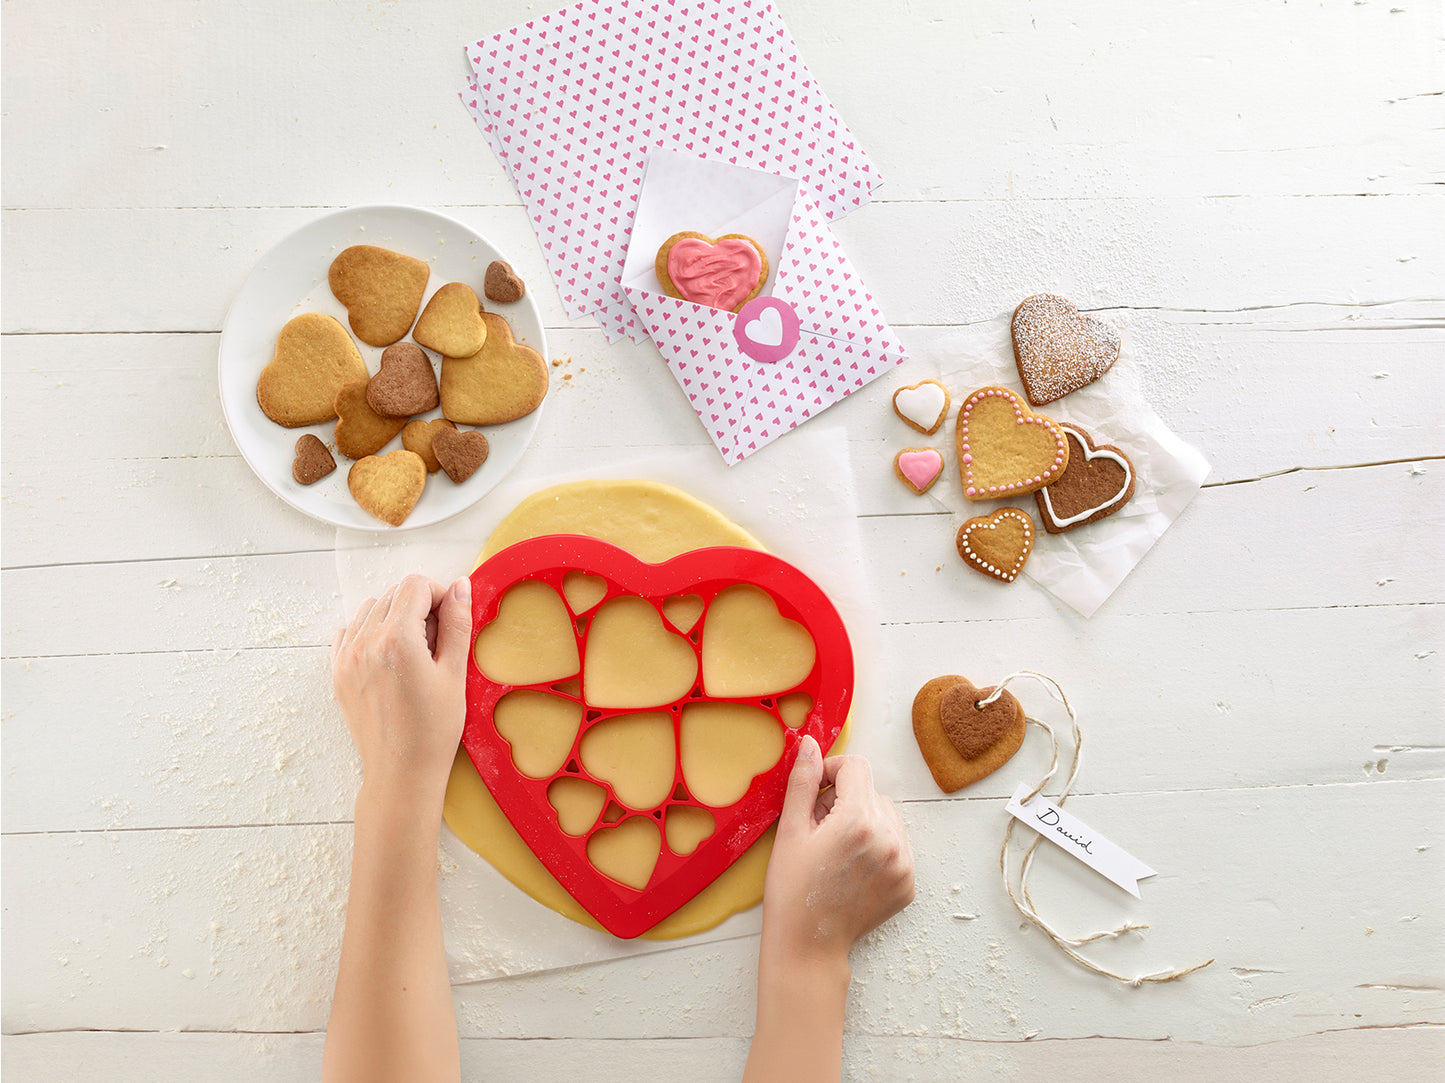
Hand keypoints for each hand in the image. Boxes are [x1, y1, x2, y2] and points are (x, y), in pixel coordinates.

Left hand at [331, 574, 471, 805]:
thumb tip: (460, 586)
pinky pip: (349, 632)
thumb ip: (457, 624)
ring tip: (413, 651)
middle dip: (418, 606)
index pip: (415, 586)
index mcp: (396, 639)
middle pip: (393, 594)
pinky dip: (369, 633)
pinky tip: (388, 657)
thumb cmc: (433, 729)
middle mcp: (365, 642)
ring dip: (393, 617)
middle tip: (435, 642)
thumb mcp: (454, 674)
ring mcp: (346, 658)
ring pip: (370, 609)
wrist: (401, 772)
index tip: (449, 620)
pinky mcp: (338, 673)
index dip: (439, 595)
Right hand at [743, 737, 913, 1082]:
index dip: (830, 773)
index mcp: (859, 820)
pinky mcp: (909, 883)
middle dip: (845, 801)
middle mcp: (889, 839)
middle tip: (820, 831)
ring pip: (887, 816)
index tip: (814, 794)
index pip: (856, 767)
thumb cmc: (791, 890)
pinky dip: (877, 848)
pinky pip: (896, 845)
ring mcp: (904, 863)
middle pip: (871, 792)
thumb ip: (802, 782)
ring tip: (837, 851)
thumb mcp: (790, 831)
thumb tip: (807, 743)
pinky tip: (852, 869)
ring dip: (864, 822)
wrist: (807, 946)